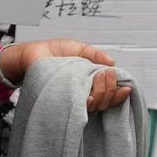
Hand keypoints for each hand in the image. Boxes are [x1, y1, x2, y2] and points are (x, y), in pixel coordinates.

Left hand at [0, 39, 131, 111]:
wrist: (30, 54)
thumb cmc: (51, 52)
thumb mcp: (78, 49)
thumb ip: (95, 55)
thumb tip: (113, 63)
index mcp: (88, 84)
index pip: (109, 95)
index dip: (119, 94)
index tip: (125, 88)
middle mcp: (82, 94)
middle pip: (105, 102)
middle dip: (110, 89)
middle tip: (105, 74)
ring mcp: (71, 100)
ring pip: (94, 105)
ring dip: (101, 93)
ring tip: (99, 77)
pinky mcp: (61, 101)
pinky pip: (77, 107)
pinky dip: (87, 101)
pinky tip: (89, 95)